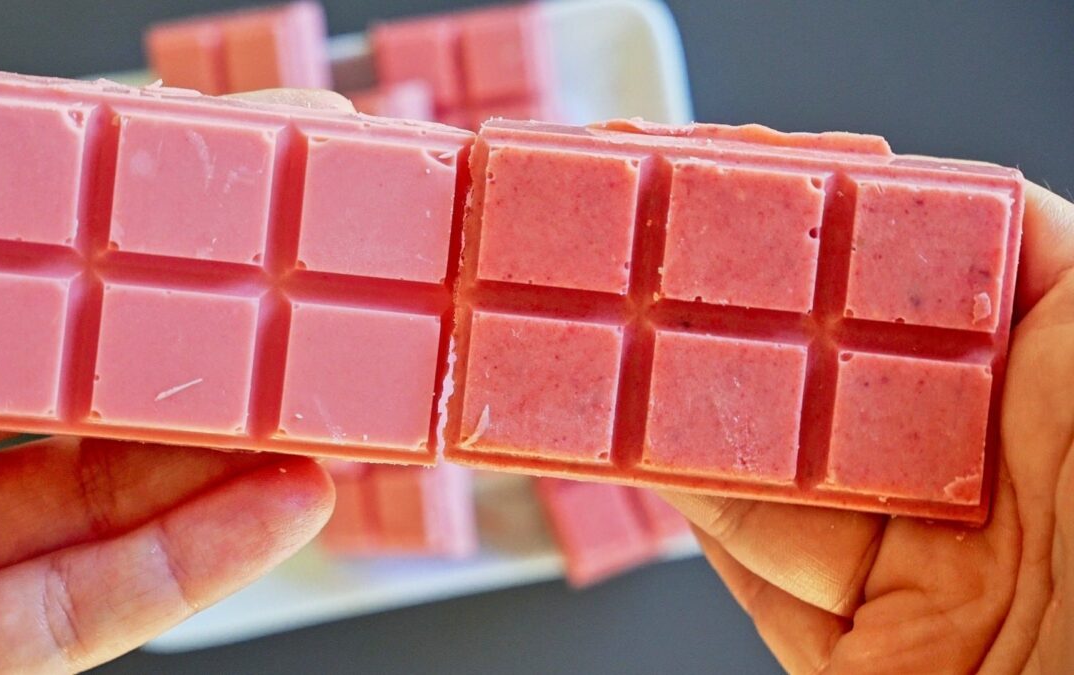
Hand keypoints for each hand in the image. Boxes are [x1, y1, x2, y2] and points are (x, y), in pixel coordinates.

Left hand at [0, 2, 337, 671]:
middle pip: (75, 376)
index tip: (217, 157)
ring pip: (102, 498)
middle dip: (206, 320)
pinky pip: (85, 612)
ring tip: (332, 391)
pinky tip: (291, 500)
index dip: (111, 204)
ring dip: (231, 450)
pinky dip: (197, 558)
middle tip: (318, 261)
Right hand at [663, 182, 1073, 672]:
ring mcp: (906, 568)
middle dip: (723, 307)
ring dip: (677, 399)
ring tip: (603, 321)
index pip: (900, 290)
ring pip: (764, 465)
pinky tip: (626, 432)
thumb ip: (1036, 250)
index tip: (733, 176)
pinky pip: (749, 566)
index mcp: (1040, 397)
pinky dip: (682, 501)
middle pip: (813, 375)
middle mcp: (968, 481)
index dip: (810, 228)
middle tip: (641, 240)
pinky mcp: (854, 652)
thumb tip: (958, 188)